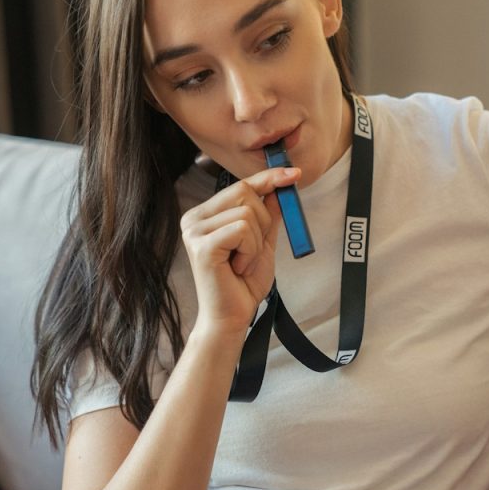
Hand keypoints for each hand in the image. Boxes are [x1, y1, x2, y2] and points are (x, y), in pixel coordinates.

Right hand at [180, 167, 300, 333]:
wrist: (232, 317)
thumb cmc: (243, 283)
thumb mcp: (262, 242)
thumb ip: (268, 215)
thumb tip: (280, 185)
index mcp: (205, 215)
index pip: (241, 186)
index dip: (269, 177)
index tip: (294, 173)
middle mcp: (194, 218)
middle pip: (245, 193)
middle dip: (263, 221)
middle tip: (253, 250)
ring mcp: (194, 230)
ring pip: (247, 213)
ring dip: (256, 242)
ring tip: (242, 263)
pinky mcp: (202, 245)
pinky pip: (242, 230)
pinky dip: (250, 251)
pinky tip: (238, 267)